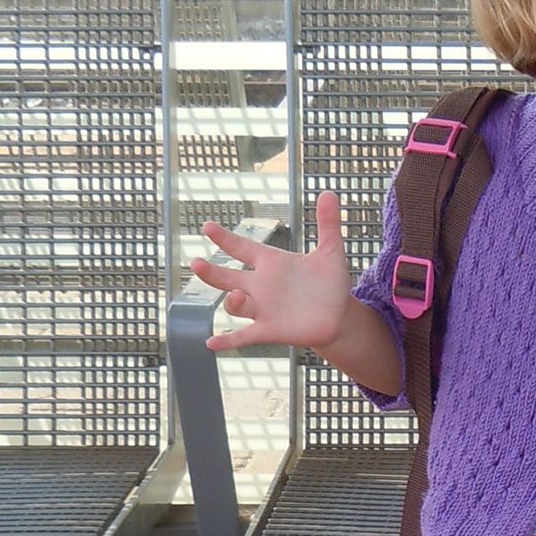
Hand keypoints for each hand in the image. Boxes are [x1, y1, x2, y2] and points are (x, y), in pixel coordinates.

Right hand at [192, 190, 351, 352]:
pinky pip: (243, 336)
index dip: (226, 238)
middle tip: (196, 263)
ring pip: (235, 305)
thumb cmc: (330, 283)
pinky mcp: (269, 330)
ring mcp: (262, 309)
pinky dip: (228, 340)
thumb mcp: (331, 252)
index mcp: (270, 263)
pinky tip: (211, 343)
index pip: (242, 247)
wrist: (338, 316)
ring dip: (233, 301)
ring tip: (237, 295)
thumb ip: (328, 224)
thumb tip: (330, 193)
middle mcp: (260, 285)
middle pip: (226, 277)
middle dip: (210, 272)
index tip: (208, 227)